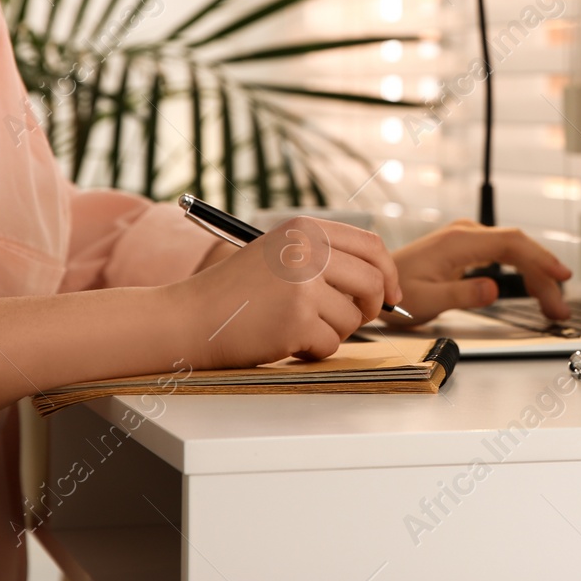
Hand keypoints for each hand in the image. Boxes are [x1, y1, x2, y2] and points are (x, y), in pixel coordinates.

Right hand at [166, 216, 403, 369]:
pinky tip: (285, 342)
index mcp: (304, 229)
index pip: (370, 245)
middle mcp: (307, 250)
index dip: (388, 273)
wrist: (188, 317)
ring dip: (332, 332)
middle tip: (355, 319)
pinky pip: (330, 345)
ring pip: (352, 318)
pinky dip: (312, 351)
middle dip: (371, 307)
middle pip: (373, 281)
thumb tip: (381, 282)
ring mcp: (303, 285)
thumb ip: (324, 258)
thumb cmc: (234, 293)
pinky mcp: (297, 320)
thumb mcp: (279, 254)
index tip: (392, 295)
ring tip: (296, 328)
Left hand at [384, 219, 571, 327]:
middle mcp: (466, 234)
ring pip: (515, 251)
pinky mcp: (469, 248)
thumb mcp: (428, 300)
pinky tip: (535, 288)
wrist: (378, 281)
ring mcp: (469, 239)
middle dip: (544, 276)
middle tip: (559, 307)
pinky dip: (523, 271)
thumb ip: (462, 294)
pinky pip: (506, 254)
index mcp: (458, 242)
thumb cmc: (398, 293)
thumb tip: (492, 290)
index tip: (560, 275)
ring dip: (537, 275)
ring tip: (553, 304)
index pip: (511, 243)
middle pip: (519, 248)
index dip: (540, 258)